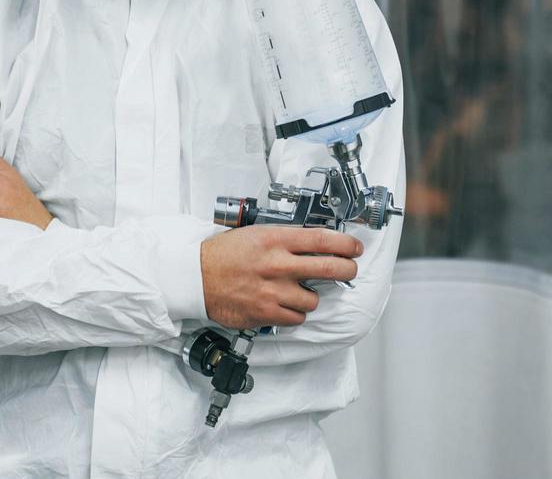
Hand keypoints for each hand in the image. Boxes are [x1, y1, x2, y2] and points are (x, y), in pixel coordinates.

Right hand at [200, 226, 361, 329]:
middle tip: (349, 269)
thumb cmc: (224, 254)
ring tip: (297, 290)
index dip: (346, 244)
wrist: (196, 277)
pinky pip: (297, 317)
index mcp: (275, 240)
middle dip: (347, 269)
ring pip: (314, 299)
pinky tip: (283, 304)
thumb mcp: (255, 233)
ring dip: (310, 296)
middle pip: (330, 268)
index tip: (355, 247)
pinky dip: (294, 312)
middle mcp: (277, 265)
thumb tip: (315, 242)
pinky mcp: (267, 313)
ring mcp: (273, 291)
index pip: (323, 239)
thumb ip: (285, 238)